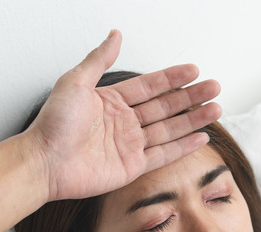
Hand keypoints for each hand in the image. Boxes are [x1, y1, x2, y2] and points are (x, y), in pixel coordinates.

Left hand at [21, 30, 221, 202]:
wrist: (44, 161)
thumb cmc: (53, 123)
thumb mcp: (75, 81)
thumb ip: (99, 59)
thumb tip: (115, 34)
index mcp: (111, 101)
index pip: (150, 87)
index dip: (172, 78)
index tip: (193, 70)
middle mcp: (123, 123)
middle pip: (165, 107)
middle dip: (191, 97)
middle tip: (214, 87)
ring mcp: (129, 145)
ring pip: (169, 130)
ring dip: (193, 120)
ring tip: (216, 109)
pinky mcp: (131, 167)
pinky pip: (163, 155)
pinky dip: (183, 147)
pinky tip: (201, 137)